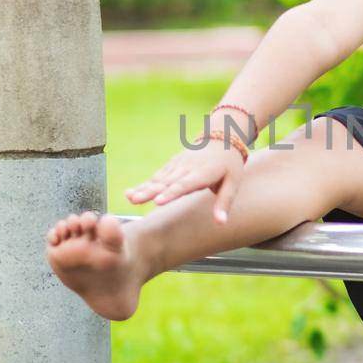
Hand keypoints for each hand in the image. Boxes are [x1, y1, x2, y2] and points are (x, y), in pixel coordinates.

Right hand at [125, 140, 246, 223]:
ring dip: (143, 188)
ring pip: (158, 179)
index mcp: (203, 173)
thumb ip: (224, 203)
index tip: (157, 202)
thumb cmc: (229, 165)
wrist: (222, 138)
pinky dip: (143, 184)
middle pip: (167, 182)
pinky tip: (130, 192)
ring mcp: (177, 165)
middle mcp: (187, 168)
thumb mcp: (233, 183)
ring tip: (130, 198)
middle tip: (136, 200)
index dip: (171, 193)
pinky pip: (156, 176)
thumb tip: (221, 223)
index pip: (185, 184)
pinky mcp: (171, 165)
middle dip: (150, 192)